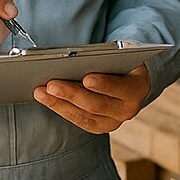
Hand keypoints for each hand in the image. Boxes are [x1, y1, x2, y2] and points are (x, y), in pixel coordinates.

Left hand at [33, 64, 149, 132]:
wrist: (130, 78)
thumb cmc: (122, 60)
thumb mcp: (122, 53)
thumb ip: (108, 57)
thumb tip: (81, 58)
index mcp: (138, 87)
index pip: (120, 87)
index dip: (104, 84)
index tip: (87, 78)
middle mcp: (128, 109)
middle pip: (97, 104)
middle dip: (72, 94)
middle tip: (51, 84)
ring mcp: (114, 121)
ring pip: (84, 115)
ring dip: (59, 103)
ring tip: (41, 91)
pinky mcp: (100, 126)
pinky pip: (79, 120)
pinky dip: (61, 109)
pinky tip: (46, 99)